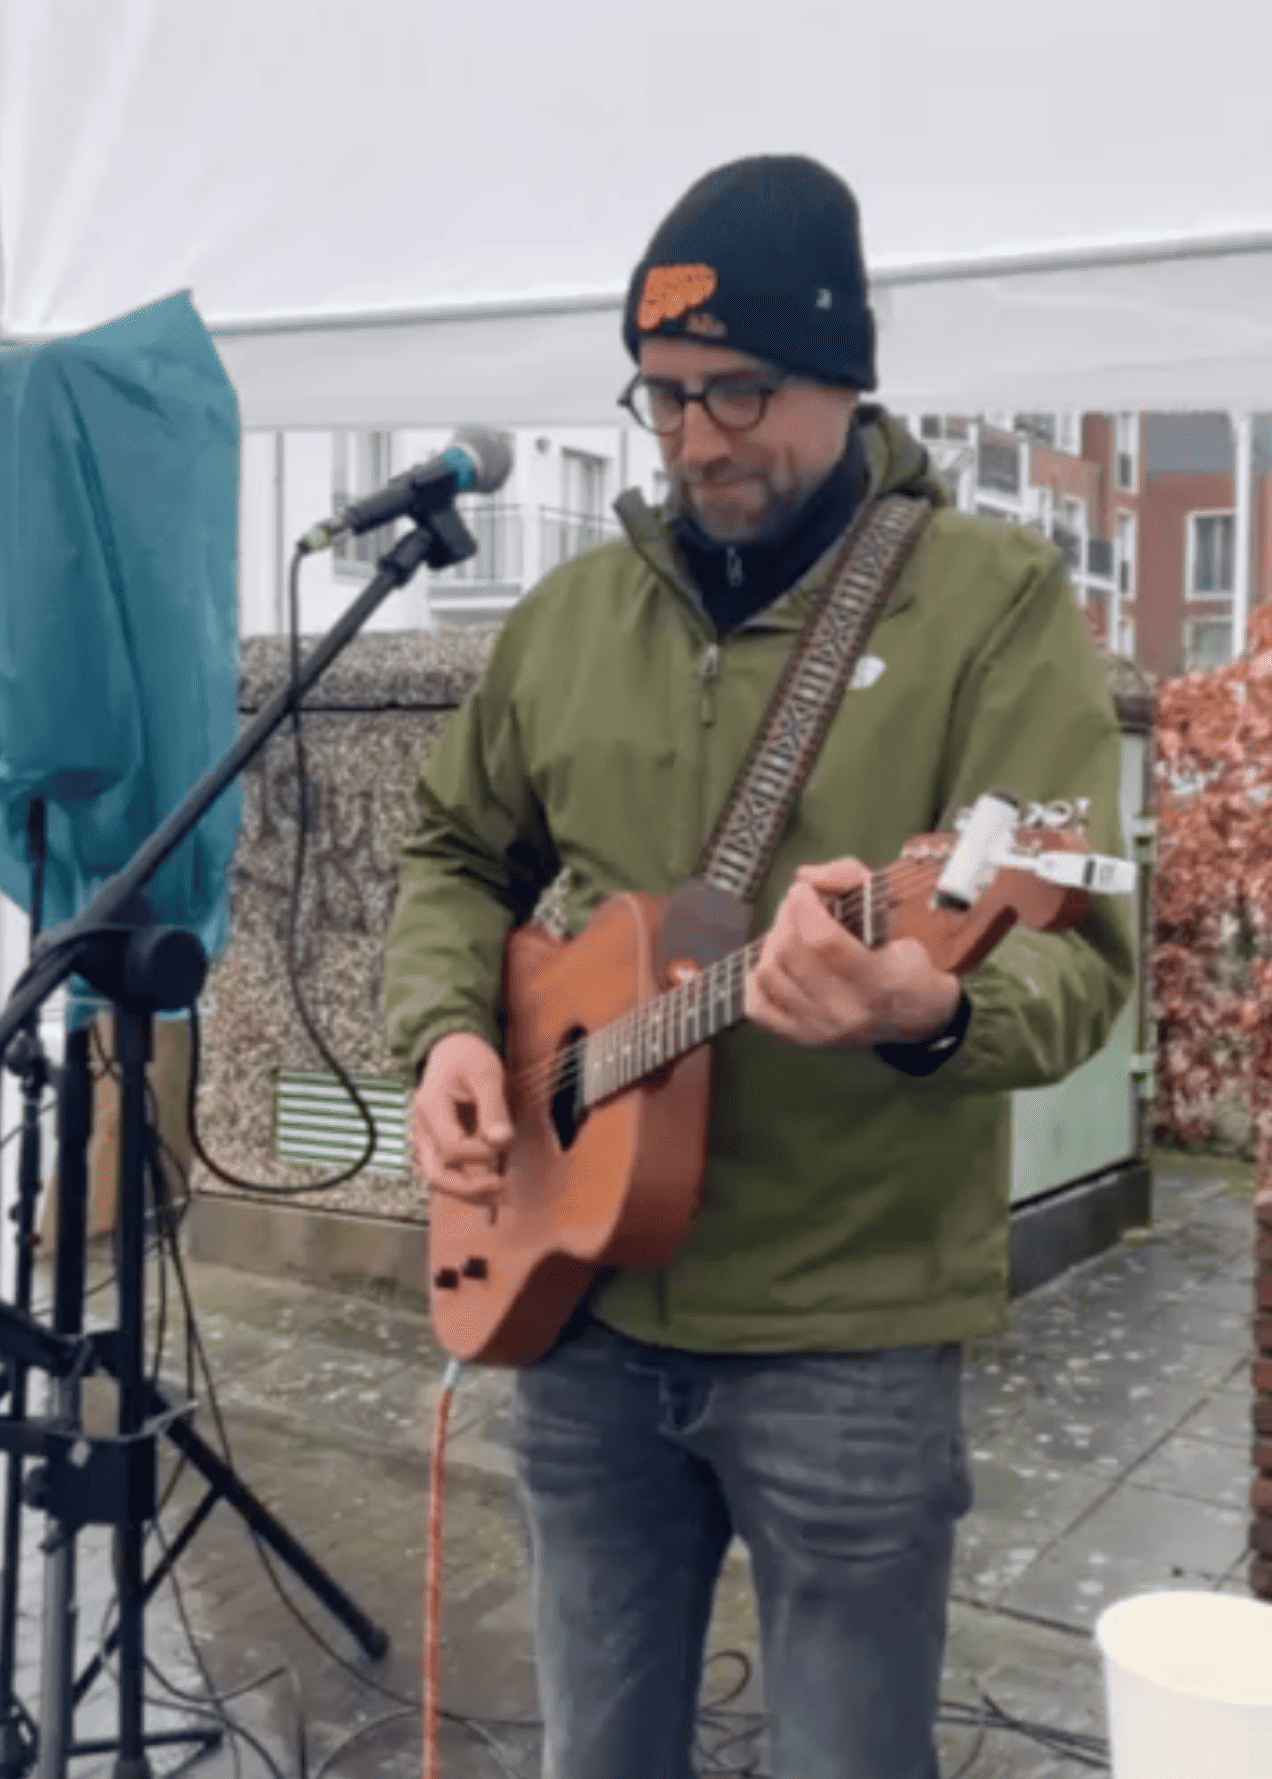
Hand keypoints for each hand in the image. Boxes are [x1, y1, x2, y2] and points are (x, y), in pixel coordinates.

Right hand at [413, 1031, 512, 1203]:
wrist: (452, 1048)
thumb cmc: (469, 1057)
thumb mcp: (487, 1074)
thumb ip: (494, 1109)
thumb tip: (502, 1141)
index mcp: (429, 1105)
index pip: (451, 1145)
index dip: (479, 1152)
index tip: (504, 1142)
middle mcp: (421, 1126)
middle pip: (435, 1172)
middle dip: (467, 1186)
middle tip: (499, 1184)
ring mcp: (425, 1137)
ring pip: (437, 1177)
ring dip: (465, 1191)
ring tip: (496, 1191)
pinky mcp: (434, 1143)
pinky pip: (445, 1171)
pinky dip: (464, 1183)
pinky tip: (488, 1190)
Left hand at [745, 857, 961, 1048]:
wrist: (913, 1016)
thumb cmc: (904, 961)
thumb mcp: (894, 913)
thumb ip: (851, 879)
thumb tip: (805, 875)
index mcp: (878, 980)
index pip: (822, 940)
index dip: (803, 907)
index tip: (803, 891)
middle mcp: (845, 1010)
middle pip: (791, 953)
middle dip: (786, 917)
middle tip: (795, 906)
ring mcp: (819, 1028)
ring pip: (770, 974)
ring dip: (771, 943)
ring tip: (787, 932)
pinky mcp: (800, 1038)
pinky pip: (757, 1008)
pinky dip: (756, 982)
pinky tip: (773, 964)